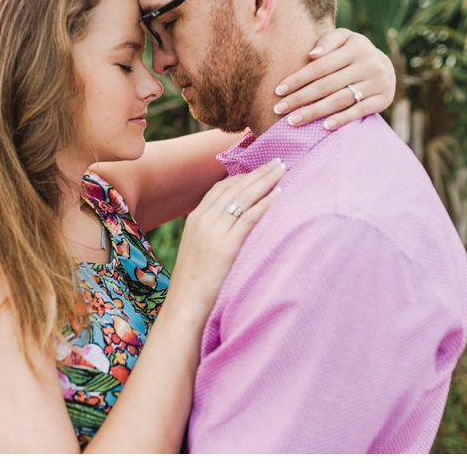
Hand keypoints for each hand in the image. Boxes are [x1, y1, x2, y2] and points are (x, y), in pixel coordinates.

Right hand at [166, 158, 285, 316]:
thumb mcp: (197, 247)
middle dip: (258, 172)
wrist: (184, 304)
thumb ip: (211, 230)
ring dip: (265, 181)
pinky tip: (277, 194)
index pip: (222, 187)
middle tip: (278, 161)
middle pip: (235, 187)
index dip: (243, 175)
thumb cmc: (193, 282)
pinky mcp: (226, 246)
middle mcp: (203, 218)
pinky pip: (248, 218)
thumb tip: (231, 222)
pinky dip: (264, 203)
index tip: (260, 167)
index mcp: (196, 217)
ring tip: (282, 171)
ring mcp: (213, 231)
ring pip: (243, 197)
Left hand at [272, 28, 395, 129]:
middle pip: (327, 85)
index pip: (320, 66)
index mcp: (355, 47)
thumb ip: (327, 42)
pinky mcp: (383, 99)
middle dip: (300, 98)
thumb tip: (312, 55)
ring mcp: (378, 83)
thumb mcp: (343, 38)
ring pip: (340, 100)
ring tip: (293, 120)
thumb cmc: (353, 51)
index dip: (298, 79)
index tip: (278, 90)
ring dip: (315, 112)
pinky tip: (324, 127)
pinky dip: (342, 119)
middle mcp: (368, 64)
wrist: (386, 66)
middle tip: (279, 109)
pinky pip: (359, 111)